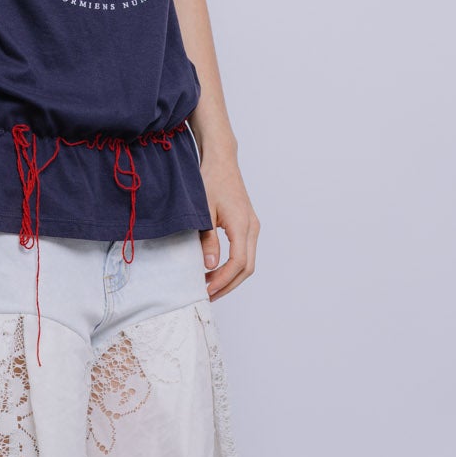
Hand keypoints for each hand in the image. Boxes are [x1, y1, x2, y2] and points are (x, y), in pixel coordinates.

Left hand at [198, 154, 259, 299]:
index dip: (223, 279)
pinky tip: (215, 269)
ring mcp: (252, 227)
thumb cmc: (211, 181)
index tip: (207, 289)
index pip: (238, 262)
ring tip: (209, 285)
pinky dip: (232, 266)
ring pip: (247, 262)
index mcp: (242, 224)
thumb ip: (207, 239)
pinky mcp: (247, 226)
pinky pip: (244, 252)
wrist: (221, 161)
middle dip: (228, 284)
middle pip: (247, 267)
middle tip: (208, 295)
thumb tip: (209, 265)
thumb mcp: (203, 211)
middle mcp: (252, 228)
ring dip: (230, 277)